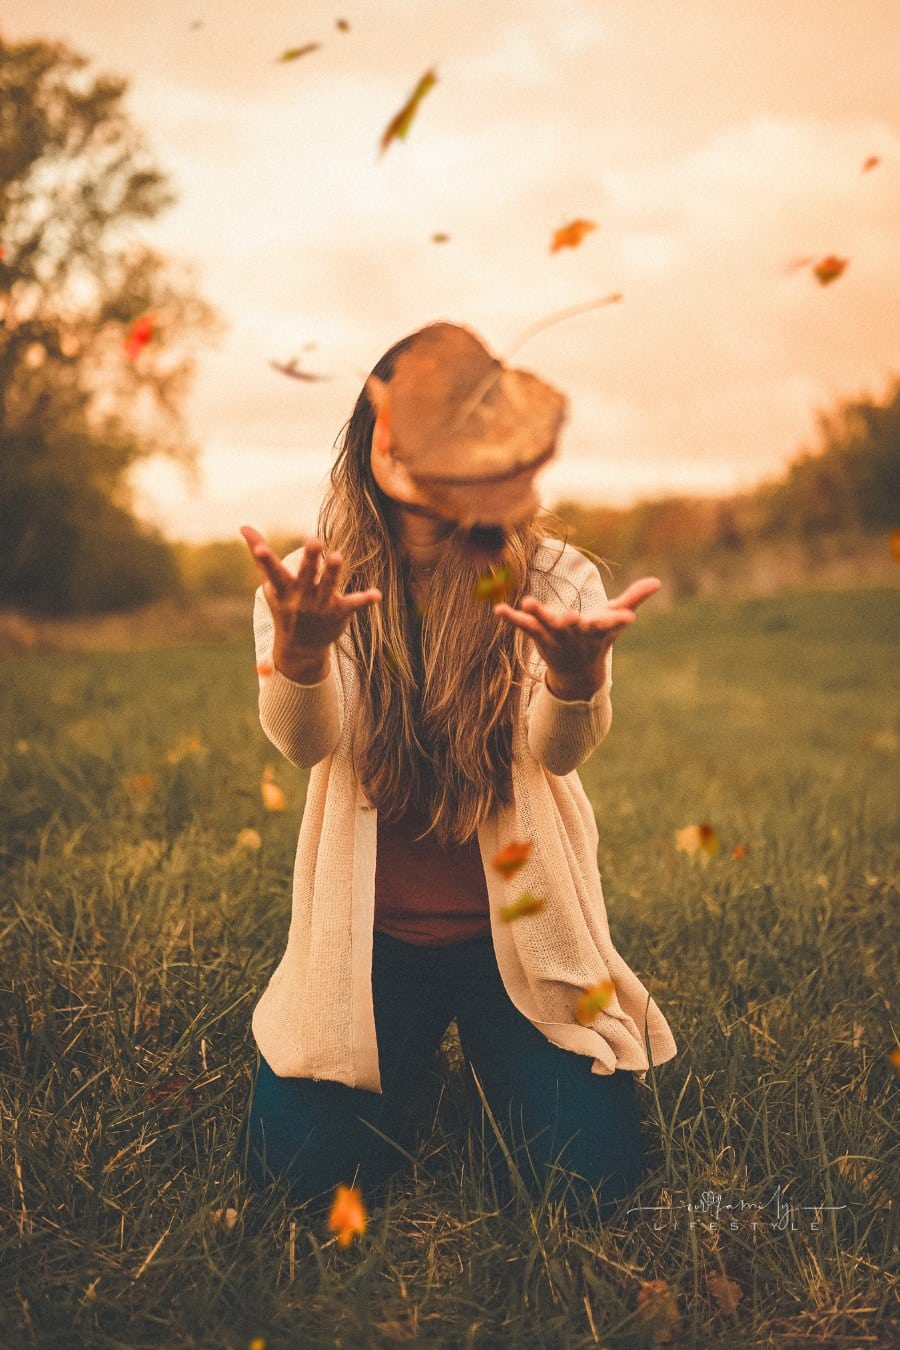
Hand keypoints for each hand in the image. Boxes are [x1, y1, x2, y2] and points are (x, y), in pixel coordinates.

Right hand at [241, 526, 380, 680]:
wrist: (300, 647)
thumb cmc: (284, 607)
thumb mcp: (271, 583)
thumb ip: (259, 554)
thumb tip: (243, 526)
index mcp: (283, 589)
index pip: (272, 572)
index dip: (265, 560)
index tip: (260, 549)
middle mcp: (301, 598)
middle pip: (306, 575)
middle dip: (310, 559)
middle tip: (314, 541)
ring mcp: (320, 606)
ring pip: (328, 586)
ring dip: (332, 572)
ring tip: (337, 556)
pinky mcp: (339, 612)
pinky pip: (353, 604)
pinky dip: (365, 600)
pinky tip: (377, 595)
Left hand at [493, 576, 661, 700]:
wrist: (578, 672)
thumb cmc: (598, 638)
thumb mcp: (616, 619)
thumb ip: (634, 599)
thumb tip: (658, 581)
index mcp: (596, 629)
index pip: (609, 624)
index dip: (617, 620)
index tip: (628, 619)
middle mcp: (575, 634)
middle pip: (572, 626)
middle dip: (570, 622)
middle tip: (568, 617)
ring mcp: (555, 636)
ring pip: (545, 625)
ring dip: (538, 614)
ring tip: (528, 602)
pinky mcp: (538, 635)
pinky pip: (523, 626)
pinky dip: (511, 618)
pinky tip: (498, 609)